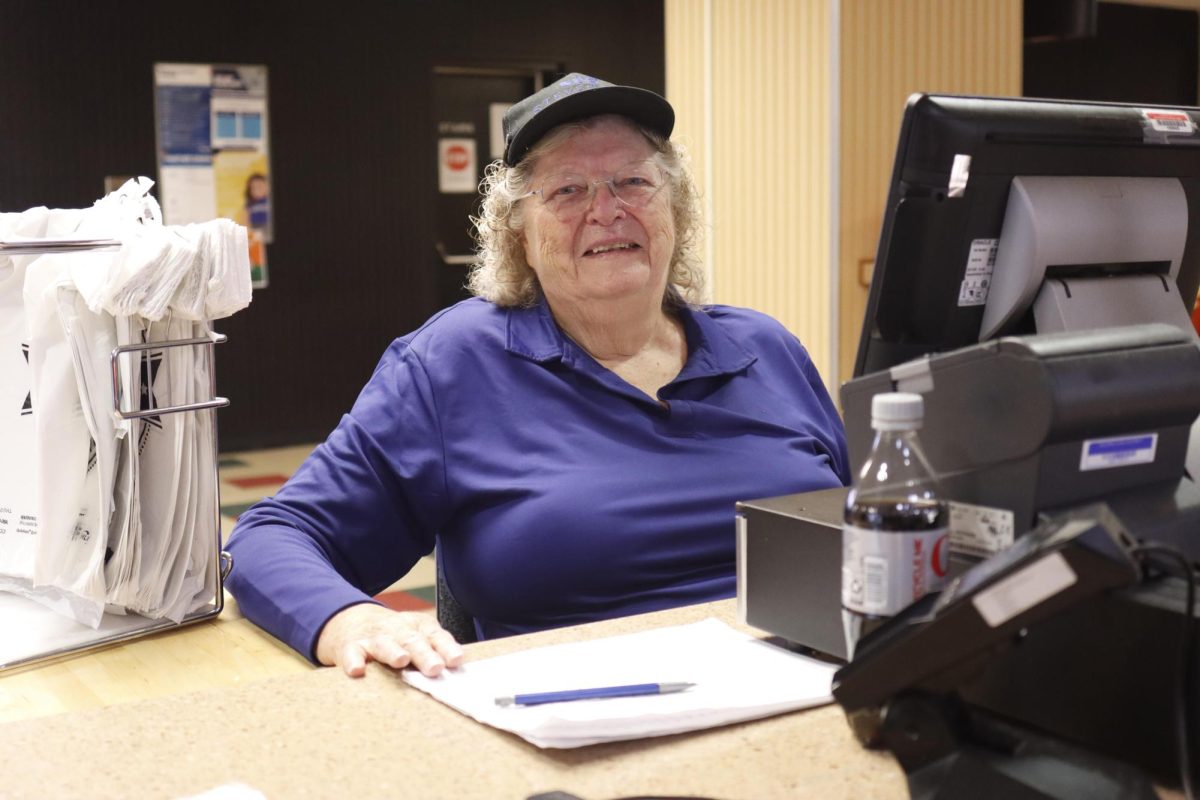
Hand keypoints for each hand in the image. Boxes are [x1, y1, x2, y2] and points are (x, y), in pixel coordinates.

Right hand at [315, 602, 464, 677]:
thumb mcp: (415, 636)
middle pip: (412, 640)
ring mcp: (373, 637)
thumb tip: (458, 671)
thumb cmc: (392, 635)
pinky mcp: (349, 646)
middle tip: (435, 668)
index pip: (435, 635)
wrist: (349, 618)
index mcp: (417, 627)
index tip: (455, 660)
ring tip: (401, 660)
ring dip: (393, 651)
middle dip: (424, 654)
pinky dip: (353, 660)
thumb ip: (434, 650)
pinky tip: (357, 670)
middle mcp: (397, 630)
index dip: (446, 647)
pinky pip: (351, 653)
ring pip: (384, 643)